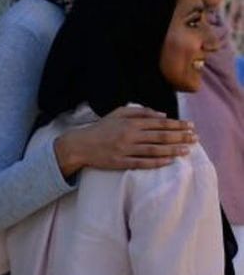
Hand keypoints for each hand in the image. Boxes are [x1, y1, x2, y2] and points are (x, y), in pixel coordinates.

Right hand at [54, 106, 195, 177]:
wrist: (80, 145)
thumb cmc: (100, 128)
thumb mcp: (117, 113)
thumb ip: (140, 111)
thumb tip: (162, 115)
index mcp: (130, 122)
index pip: (159, 123)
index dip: (177, 124)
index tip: (190, 126)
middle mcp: (129, 135)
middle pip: (160, 136)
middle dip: (180, 137)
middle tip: (195, 138)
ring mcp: (125, 150)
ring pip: (154, 150)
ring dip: (172, 150)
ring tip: (187, 150)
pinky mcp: (120, 162)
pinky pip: (142, 163)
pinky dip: (157, 162)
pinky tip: (169, 161)